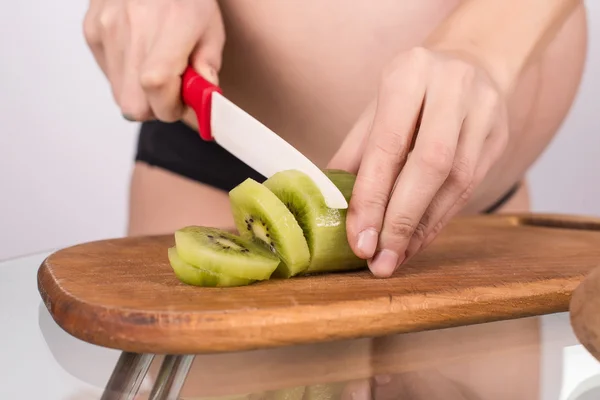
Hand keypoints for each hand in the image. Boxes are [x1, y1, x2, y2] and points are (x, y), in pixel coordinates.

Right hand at [83, 0, 224, 122]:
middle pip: (134, 105)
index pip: (157, 87)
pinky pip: (109, 75)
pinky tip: (140, 54)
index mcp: (169, 26)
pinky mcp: (92, 31)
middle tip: (173, 90)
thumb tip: (204, 104)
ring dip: (141, 94)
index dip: (172, 107)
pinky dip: (127, 76)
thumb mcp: (211, 29)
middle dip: (157, 107)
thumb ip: (208, 69)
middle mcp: (132, 28)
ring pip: (120, 95)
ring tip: (157, 66)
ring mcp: (106, 30)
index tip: (185, 105)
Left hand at [329, 47, 508, 277]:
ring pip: (456, 181)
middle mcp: (452, 87)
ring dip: (422, 228)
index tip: (360, 240)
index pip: (388, 145)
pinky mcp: (499, 137)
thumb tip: (330, 203)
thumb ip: (355, 153)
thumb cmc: (412, 92)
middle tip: (379, 261)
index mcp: (410, 74)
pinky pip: (470, 188)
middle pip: (429, 165)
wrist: (472, 63)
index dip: (372, 198)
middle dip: (401, 220)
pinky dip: (439, 220)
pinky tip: (418, 240)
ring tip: (396, 257)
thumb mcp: (376, 109)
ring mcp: (483, 111)